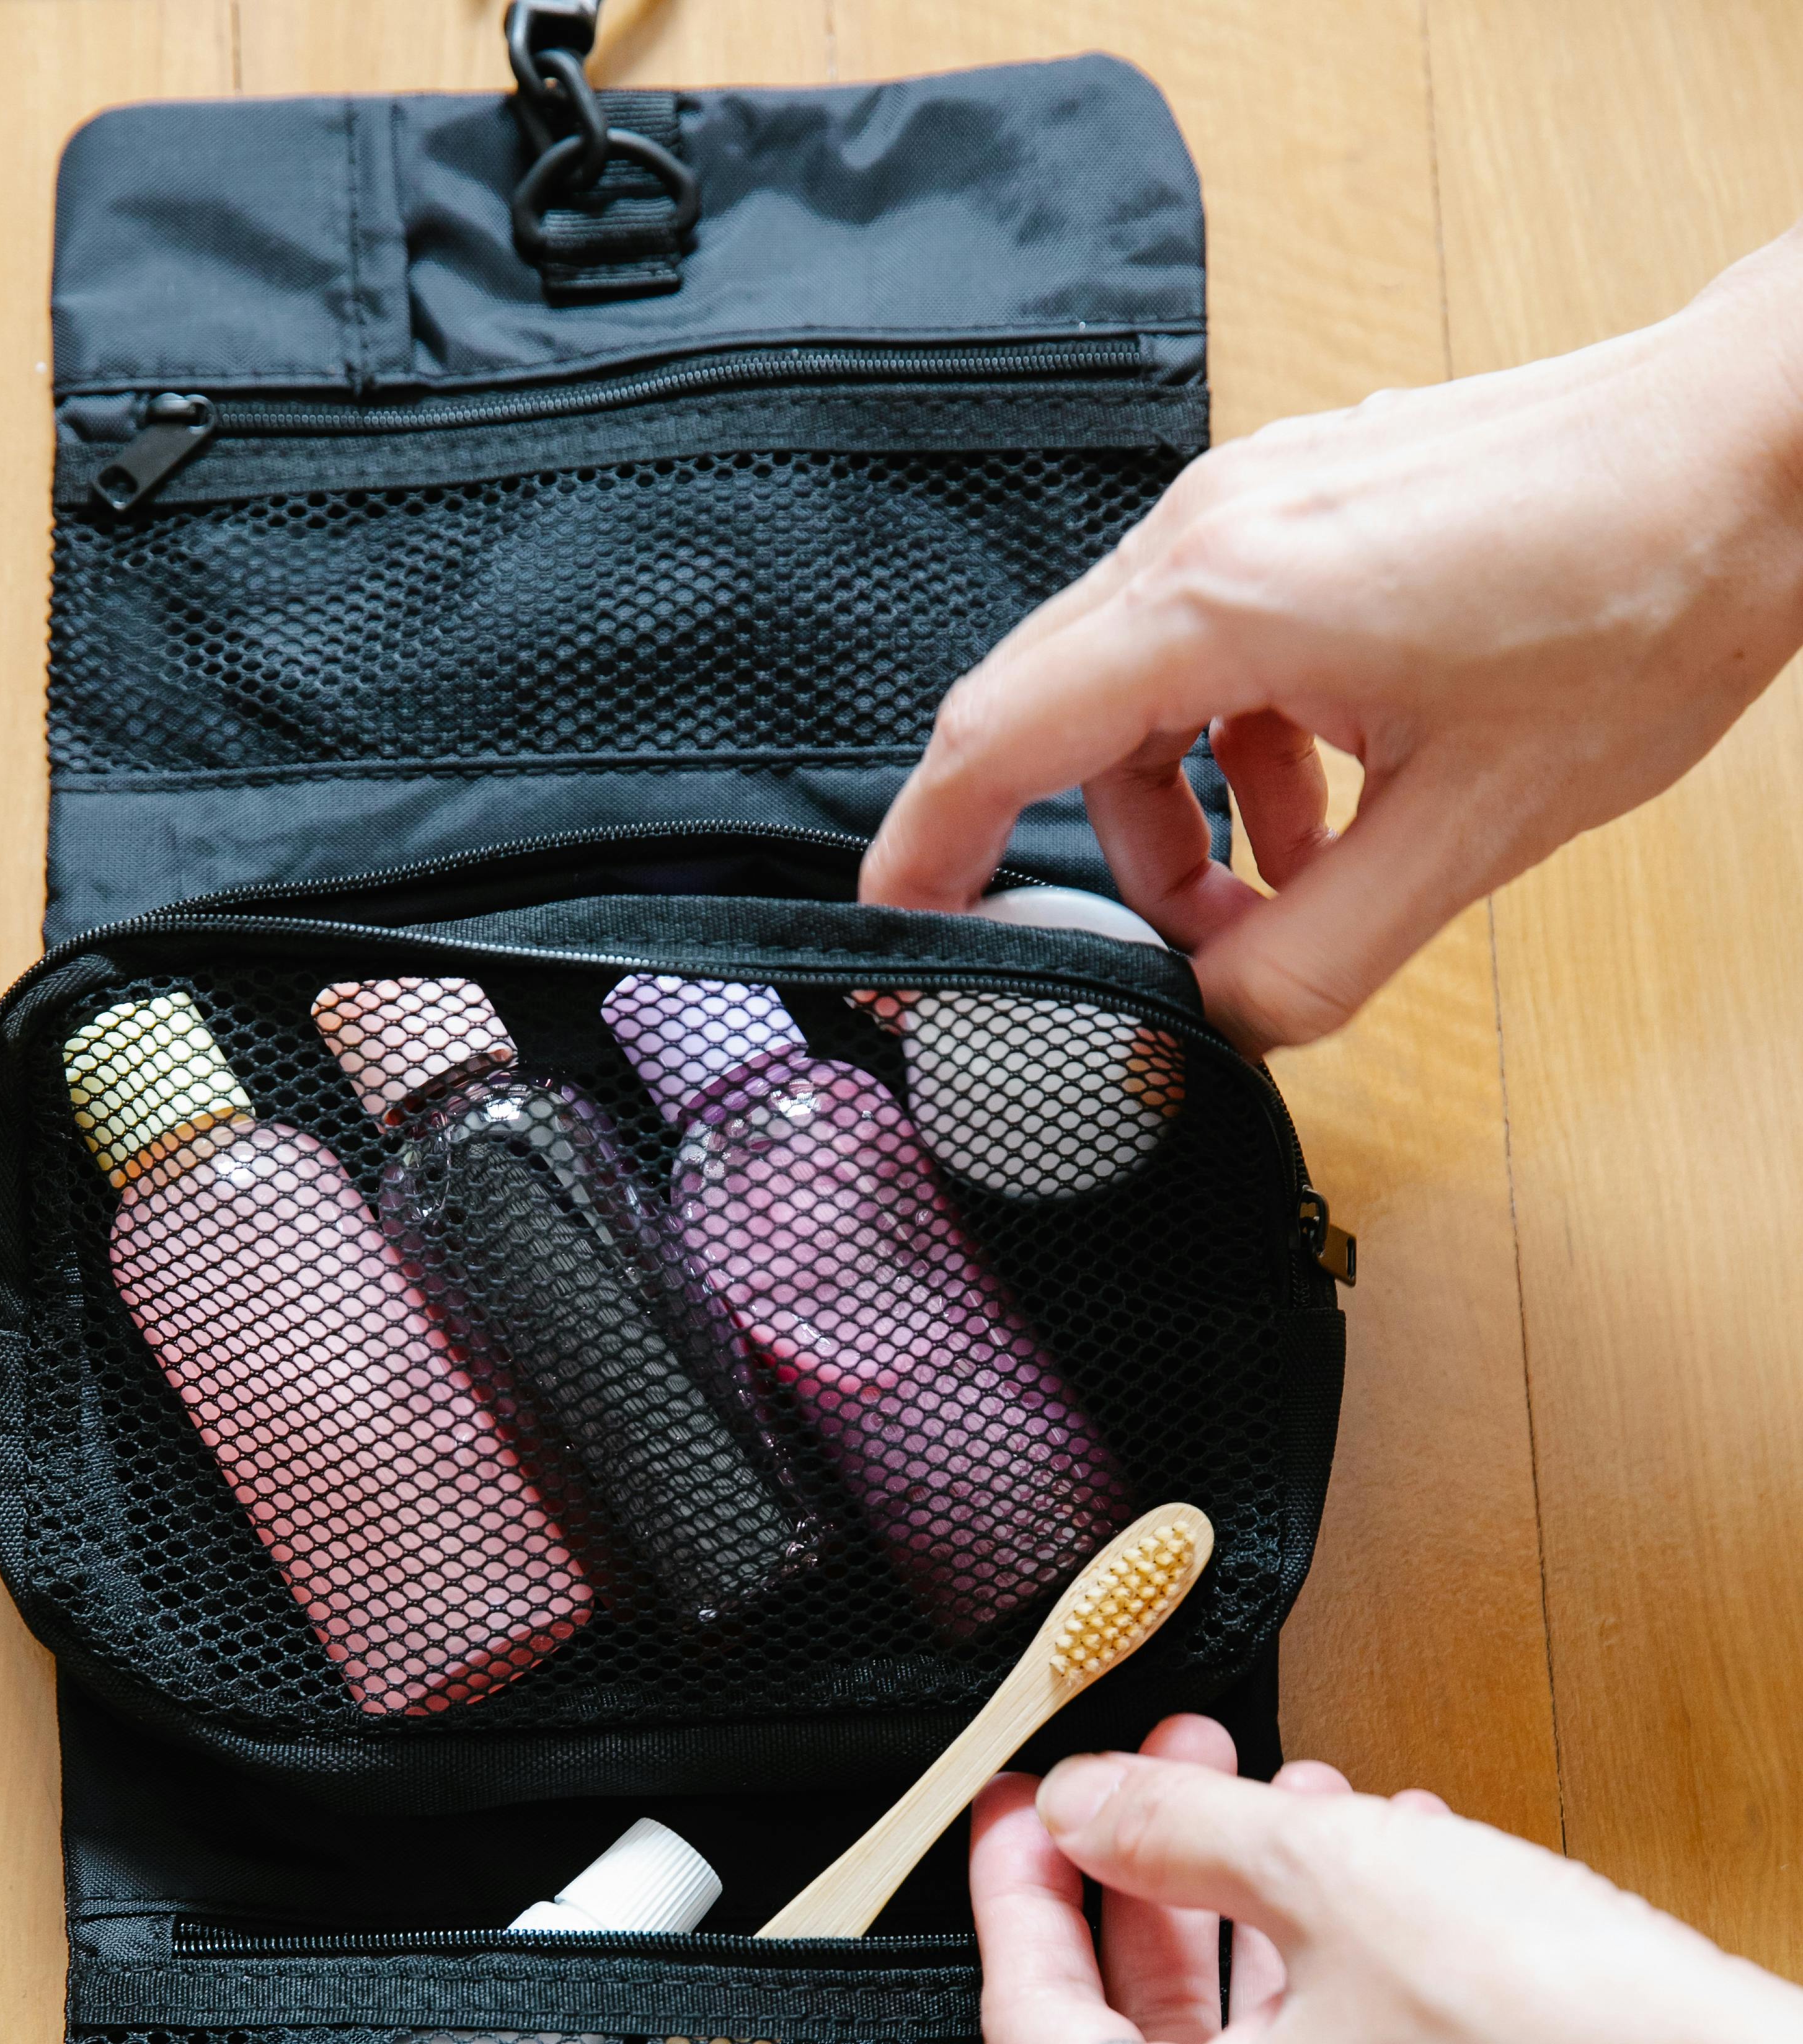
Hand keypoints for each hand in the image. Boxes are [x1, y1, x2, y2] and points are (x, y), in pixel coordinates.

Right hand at [863, 229, 1802, 1053]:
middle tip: (1160, 960)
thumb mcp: (1470, 834)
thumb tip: (1221, 1027)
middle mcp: (1212, 529)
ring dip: (1188, 812)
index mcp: (1221, 600)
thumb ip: (1317, 961)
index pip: (994, 736)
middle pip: (1057, 717)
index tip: (894, 933)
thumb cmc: (1641, 596)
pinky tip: (1335, 801)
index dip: (923, 850)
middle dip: (1094, 861)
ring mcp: (1260, 499)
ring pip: (1142, 687)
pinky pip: (1217, 642)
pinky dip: (1243, 745)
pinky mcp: (1310, 500)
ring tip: (1290, 888)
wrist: (1762, 449)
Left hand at [971, 1716, 1802, 2043]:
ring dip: (1254, 1902)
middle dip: (1152, 1875)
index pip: (1034, 2025)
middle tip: (1161, 1761)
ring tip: (1288, 1782)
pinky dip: (1333, 1965)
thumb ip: (1172, 1829)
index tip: (1020, 1803)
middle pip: (1140, 2034)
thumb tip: (1086, 1804)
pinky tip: (1383, 1855)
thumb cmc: (1548, 2029)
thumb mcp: (1323, 1871)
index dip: (1015, 1894)